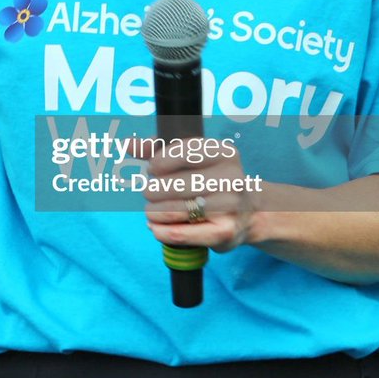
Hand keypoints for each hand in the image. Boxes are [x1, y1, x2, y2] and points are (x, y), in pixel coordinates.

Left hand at [140, 139, 261, 253]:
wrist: (248, 213)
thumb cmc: (211, 179)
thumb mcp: (192, 158)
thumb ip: (159, 148)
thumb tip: (130, 144)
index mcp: (224, 153)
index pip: (184, 151)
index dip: (160, 161)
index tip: (153, 169)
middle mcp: (231, 178)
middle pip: (174, 184)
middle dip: (153, 190)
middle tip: (150, 193)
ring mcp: (230, 206)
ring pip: (174, 210)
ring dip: (153, 212)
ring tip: (151, 211)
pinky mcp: (224, 232)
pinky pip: (181, 234)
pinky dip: (161, 231)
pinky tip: (156, 228)